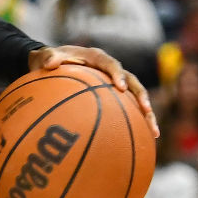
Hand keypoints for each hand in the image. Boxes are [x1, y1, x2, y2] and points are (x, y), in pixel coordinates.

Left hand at [29, 46, 157, 137]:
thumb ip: (48, 58)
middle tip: (146, 110)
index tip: (121, 87)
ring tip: (153, 132)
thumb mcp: (45, 57)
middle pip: (132, 81)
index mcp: (96, 57)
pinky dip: (135, 123)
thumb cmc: (49, 61)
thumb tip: (49, 63)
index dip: (118, 74)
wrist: (51, 65)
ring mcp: (113, 83)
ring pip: (135, 97)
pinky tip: (142, 141)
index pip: (111, 64)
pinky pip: (127, 109)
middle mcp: (109, 69)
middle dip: (141, 96)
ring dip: (146, 113)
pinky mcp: (113, 96)